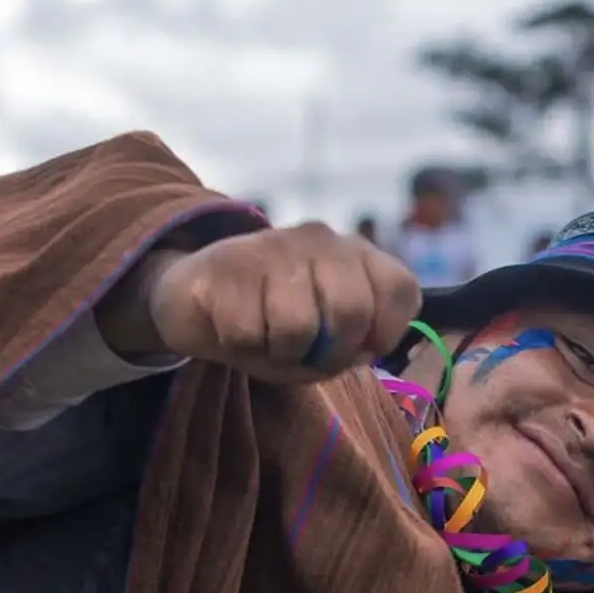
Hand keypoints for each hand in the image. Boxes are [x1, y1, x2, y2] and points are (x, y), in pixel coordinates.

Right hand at [145, 223, 419, 380]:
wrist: (193, 296)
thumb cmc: (270, 324)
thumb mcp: (323, 342)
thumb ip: (355, 346)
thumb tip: (365, 349)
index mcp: (354, 253)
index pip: (400, 288)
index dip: (387, 332)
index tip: (362, 347)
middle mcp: (320, 239)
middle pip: (352, 310)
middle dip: (331, 352)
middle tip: (305, 353)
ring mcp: (273, 245)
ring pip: (298, 326)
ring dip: (280, 352)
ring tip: (266, 337)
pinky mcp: (227, 263)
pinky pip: (247, 332)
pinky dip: (240, 347)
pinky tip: (233, 327)